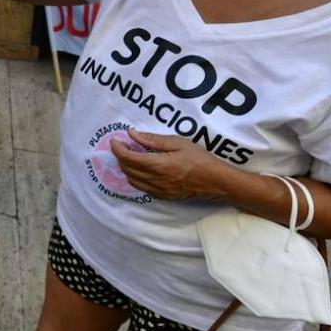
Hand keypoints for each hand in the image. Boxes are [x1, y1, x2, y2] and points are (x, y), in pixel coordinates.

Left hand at [110, 128, 229, 200]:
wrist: (215, 181)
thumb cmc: (199, 158)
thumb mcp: (178, 143)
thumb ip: (152, 139)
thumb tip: (132, 134)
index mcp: (157, 165)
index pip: (128, 158)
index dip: (117, 148)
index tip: (114, 140)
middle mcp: (154, 180)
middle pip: (127, 169)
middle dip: (121, 156)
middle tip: (124, 145)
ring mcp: (158, 191)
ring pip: (132, 180)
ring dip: (127, 167)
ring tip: (132, 156)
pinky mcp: (163, 196)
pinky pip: (142, 188)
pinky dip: (136, 177)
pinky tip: (143, 169)